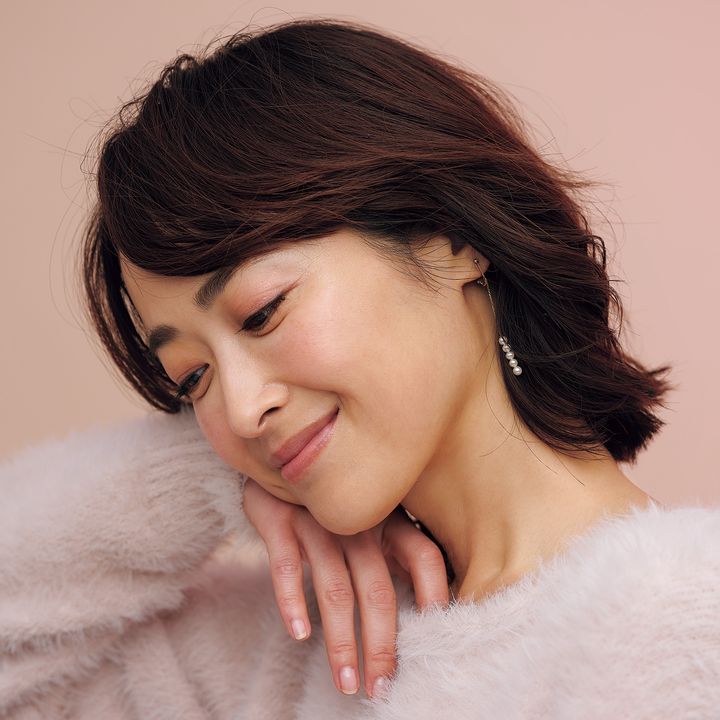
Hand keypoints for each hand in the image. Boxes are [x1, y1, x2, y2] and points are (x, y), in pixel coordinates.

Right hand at [242, 477, 449, 698]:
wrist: (282, 459)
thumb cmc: (334, 503)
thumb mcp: (371, 517)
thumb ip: (394, 550)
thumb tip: (427, 601)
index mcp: (389, 519)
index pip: (425, 556)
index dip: (435, 596)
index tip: (435, 642)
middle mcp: (358, 521)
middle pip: (379, 588)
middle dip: (381, 645)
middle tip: (380, 688)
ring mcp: (318, 521)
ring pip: (335, 588)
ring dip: (341, 641)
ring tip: (345, 682)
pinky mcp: (281, 521)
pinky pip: (286, 567)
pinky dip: (293, 602)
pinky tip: (299, 635)